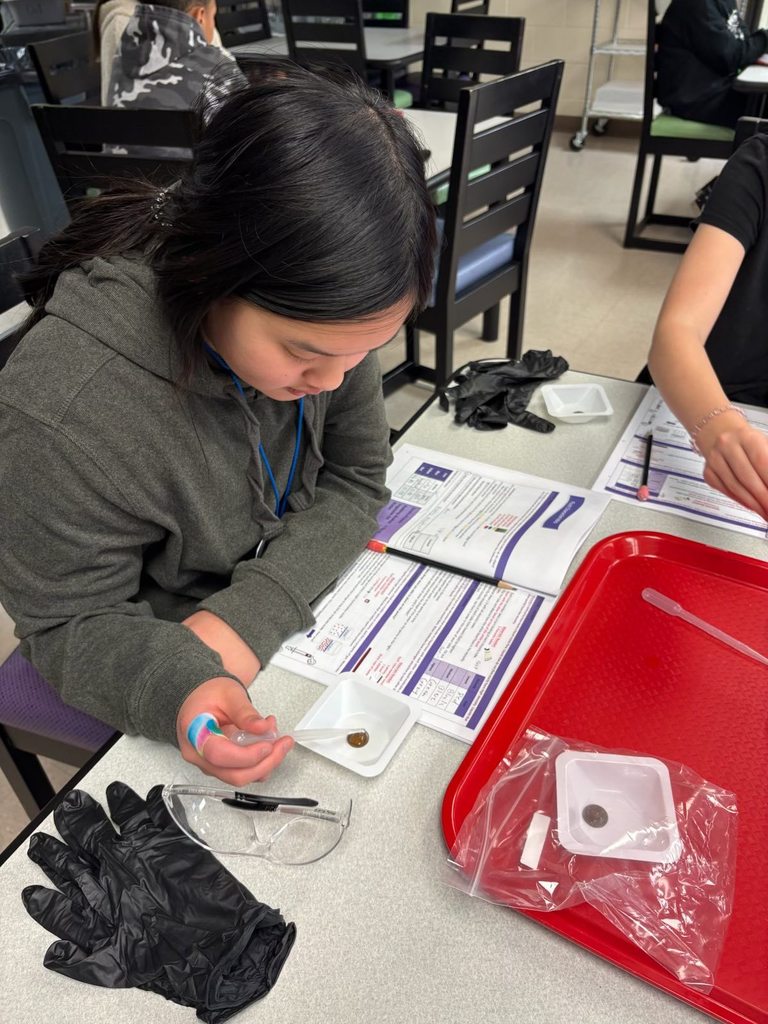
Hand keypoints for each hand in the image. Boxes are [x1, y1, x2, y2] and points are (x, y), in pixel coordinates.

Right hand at [176, 677, 293, 786]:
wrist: (200, 697)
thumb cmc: (209, 694)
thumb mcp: (230, 694)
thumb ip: (246, 712)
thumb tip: (263, 728)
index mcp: (194, 733)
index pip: (219, 755)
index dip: (247, 755)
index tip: (268, 744)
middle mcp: (198, 755)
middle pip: (234, 774)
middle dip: (265, 762)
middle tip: (283, 743)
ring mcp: (209, 764)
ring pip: (241, 776)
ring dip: (266, 762)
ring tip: (277, 738)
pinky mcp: (221, 766)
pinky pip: (243, 772)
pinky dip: (261, 761)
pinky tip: (268, 743)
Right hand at [697, 415, 767, 518]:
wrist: (720, 433)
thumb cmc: (747, 442)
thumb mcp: (764, 446)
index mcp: (747, 437)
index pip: (762, 462)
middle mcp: (727, 446)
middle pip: (747, 478)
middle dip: (763, 498)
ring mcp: (715, 460)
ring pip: (735, 487)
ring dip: (753, 504)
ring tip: (765, 512)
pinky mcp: (708, 472)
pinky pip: (724, 490)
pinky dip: (740, 500)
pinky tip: (751, 506)